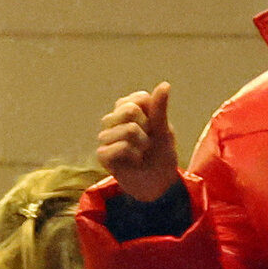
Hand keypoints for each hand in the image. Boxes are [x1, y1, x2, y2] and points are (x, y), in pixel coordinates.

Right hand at [98, 82, 180, 202]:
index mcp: (127, 111)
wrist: (159, 184)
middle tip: (147, 142)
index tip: (154, 128)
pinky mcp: (102, 154)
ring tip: (141, 153)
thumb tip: (165, 84)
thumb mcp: (164, 131)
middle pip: (130, 110)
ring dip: (143, 144)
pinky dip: (134, 155)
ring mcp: (105, 137)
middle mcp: (113, 121)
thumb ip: (160, 108)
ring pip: (129, 129)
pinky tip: (134, 161)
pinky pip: (121, 146)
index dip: (152, 114)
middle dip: (147, 128)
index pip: (138, 98)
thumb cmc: (161, 155)